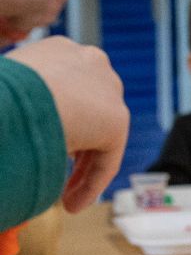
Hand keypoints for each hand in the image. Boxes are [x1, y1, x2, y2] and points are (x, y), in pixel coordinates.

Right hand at [7, 36, 127, 211]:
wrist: (16, 98)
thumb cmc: (0, 97)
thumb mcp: (4, 88)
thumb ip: (15, 103)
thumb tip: (8, 128)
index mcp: (58, 50)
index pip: (64, 86)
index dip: (53, 118)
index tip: (37, 142)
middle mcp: (88, 62)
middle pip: (87, 109)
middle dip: (72, 142)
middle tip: (51, 168)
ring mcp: (106, 89)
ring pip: (97, 136)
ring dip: (80, 169)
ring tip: (61, 197)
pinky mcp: (116, 120)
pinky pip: (106, 158)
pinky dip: (91, 182)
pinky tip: (73, 204)